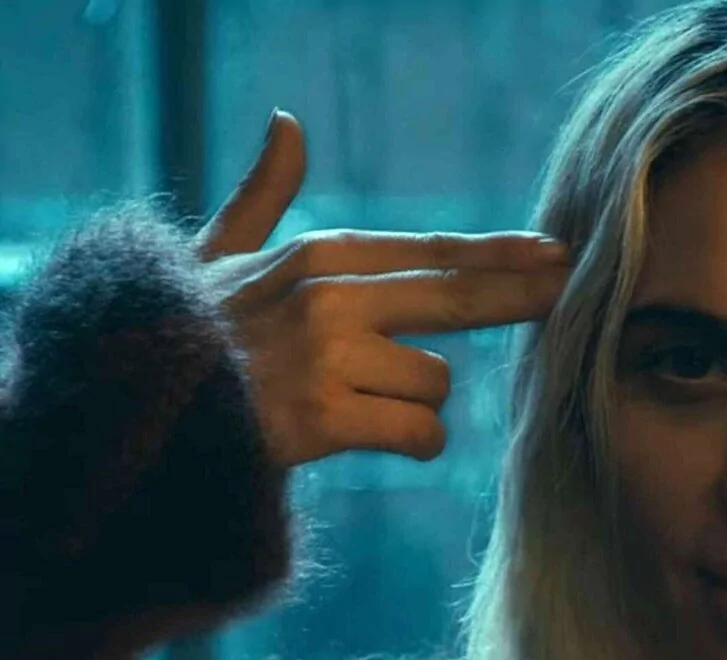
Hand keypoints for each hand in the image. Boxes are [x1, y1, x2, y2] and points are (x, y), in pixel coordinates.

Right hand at [191, 110, 570, 469]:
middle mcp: (330, 296)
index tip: (556, 252)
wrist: (131, 412)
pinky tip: (382, 441)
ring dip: (417, 402)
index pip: (433, 252)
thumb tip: (287, 123)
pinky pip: (419, 431)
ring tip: (360, 407)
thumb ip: (264, 198)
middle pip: (458, 297)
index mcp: (318, 257)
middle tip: (569, 294)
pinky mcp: (326, 417)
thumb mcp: (218, 257)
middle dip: (522, 296)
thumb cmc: (186, 336)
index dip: (501, 254)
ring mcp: (329, 356)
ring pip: (437, 381)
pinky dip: (414, 442)